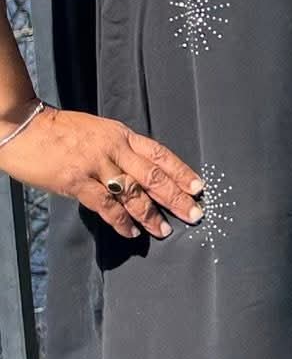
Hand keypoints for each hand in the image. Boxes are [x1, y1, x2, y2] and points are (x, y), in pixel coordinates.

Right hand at [0, 106, 203, 238]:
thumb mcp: (98, 133)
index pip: (160, 154)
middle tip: (194, 213)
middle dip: (176, 196)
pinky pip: (104, 204)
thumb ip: (118, 151)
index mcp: (122, 135)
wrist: (24, 127)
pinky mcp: (76, 181)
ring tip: (165, 230)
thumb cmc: (60, 131)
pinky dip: (120, 220)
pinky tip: (132, 231)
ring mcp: (95, 165)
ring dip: (151, 213)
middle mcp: (114, 149)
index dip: (181, 172)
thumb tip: (137, 174)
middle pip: (153, 175)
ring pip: (132, 192)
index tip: (199, 187)